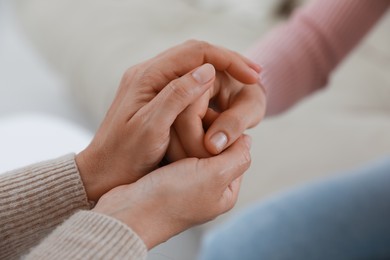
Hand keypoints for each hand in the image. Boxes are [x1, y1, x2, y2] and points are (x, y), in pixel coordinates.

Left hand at [75, 40, 259, 200]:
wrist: (103, 173)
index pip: (196, 53)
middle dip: (229, 62)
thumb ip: (177, 96)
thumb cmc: (124, 156)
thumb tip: (208, 70)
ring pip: (193, 67)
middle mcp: (149, 74)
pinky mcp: (156, 98)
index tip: (253, 75)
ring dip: (222, 72)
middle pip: (196, 55)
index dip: (229, 60)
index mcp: (148, 76)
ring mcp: (152, 85)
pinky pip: (187, 83)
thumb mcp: (151, 127)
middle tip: (256, 75)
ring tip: (247, 82)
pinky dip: (209, 87)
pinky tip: (223, 97)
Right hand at [92, 135, 251, 248]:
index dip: (226, 134)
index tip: (211, 120)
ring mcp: (186, 184)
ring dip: (189, 137)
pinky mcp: (167, 177)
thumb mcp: (214, 176)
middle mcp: (208, 188)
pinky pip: (177, 153)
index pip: (236, 153)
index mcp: (224, 191)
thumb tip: (247, 140)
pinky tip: (167, 135)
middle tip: (192, 123)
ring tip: (178, 128)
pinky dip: (174, 142)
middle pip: (216, 151)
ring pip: (195, 149)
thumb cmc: (171, 198)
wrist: (127, 212)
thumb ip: (236, 157)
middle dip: (206, 135)